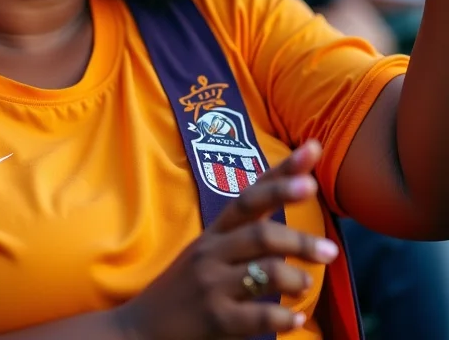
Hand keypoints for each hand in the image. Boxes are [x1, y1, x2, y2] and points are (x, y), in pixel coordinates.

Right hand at [115, 141, 336, 339]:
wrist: (141, 328)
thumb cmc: (185, 287)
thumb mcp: (208, 253)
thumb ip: (243, 237)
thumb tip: (289, 226)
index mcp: (214, 233)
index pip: (250, 195)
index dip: (282, 174)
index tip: (312, 150)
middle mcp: (211, 252)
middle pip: (261, 233)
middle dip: (298, 237)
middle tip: (330, 249)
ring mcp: (212, 285)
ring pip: (264, 272)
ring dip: (295, 278)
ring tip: (306, 284)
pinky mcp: (215, 320)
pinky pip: (258, 317)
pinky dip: (284, 319)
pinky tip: (295, 321)